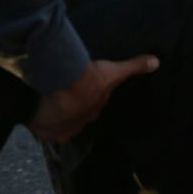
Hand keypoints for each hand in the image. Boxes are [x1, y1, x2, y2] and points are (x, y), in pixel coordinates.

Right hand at [28, 54, 158, 143]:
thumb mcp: (116, 71)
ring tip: (47, 103)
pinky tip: (36, 113)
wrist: (67, 86)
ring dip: (53, 117)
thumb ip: (135, 66)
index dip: (85, 100)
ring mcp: (61, 130)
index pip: (89, 108)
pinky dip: (39, 123)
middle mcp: (78, 125)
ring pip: (58, 125)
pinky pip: (42, 130)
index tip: (79, 92)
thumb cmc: (93, 79)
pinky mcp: (44, 131)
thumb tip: (156, 62)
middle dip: (69, 109)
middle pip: (74, 118)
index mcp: (92, 112)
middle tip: (62, 96)